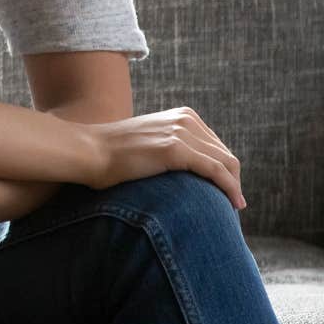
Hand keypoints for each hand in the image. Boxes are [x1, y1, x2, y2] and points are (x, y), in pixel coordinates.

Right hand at [86, 106, 245, 210]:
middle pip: (226, 154)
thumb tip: (183, 171)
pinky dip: (230, 188)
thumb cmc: (110, 155)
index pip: (217, 146)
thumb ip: (169, 148)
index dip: (225, 170)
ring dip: (235, 187)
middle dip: (233, 179)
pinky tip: (235, 204)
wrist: (88, 152)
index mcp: (182, 116)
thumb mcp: (148, 143)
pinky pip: (216, 171)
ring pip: (227, 163)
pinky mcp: (176, 149)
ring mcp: (181, 132)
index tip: (225, 191)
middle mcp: (185, 119)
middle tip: (232, 203)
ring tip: (235, 207)